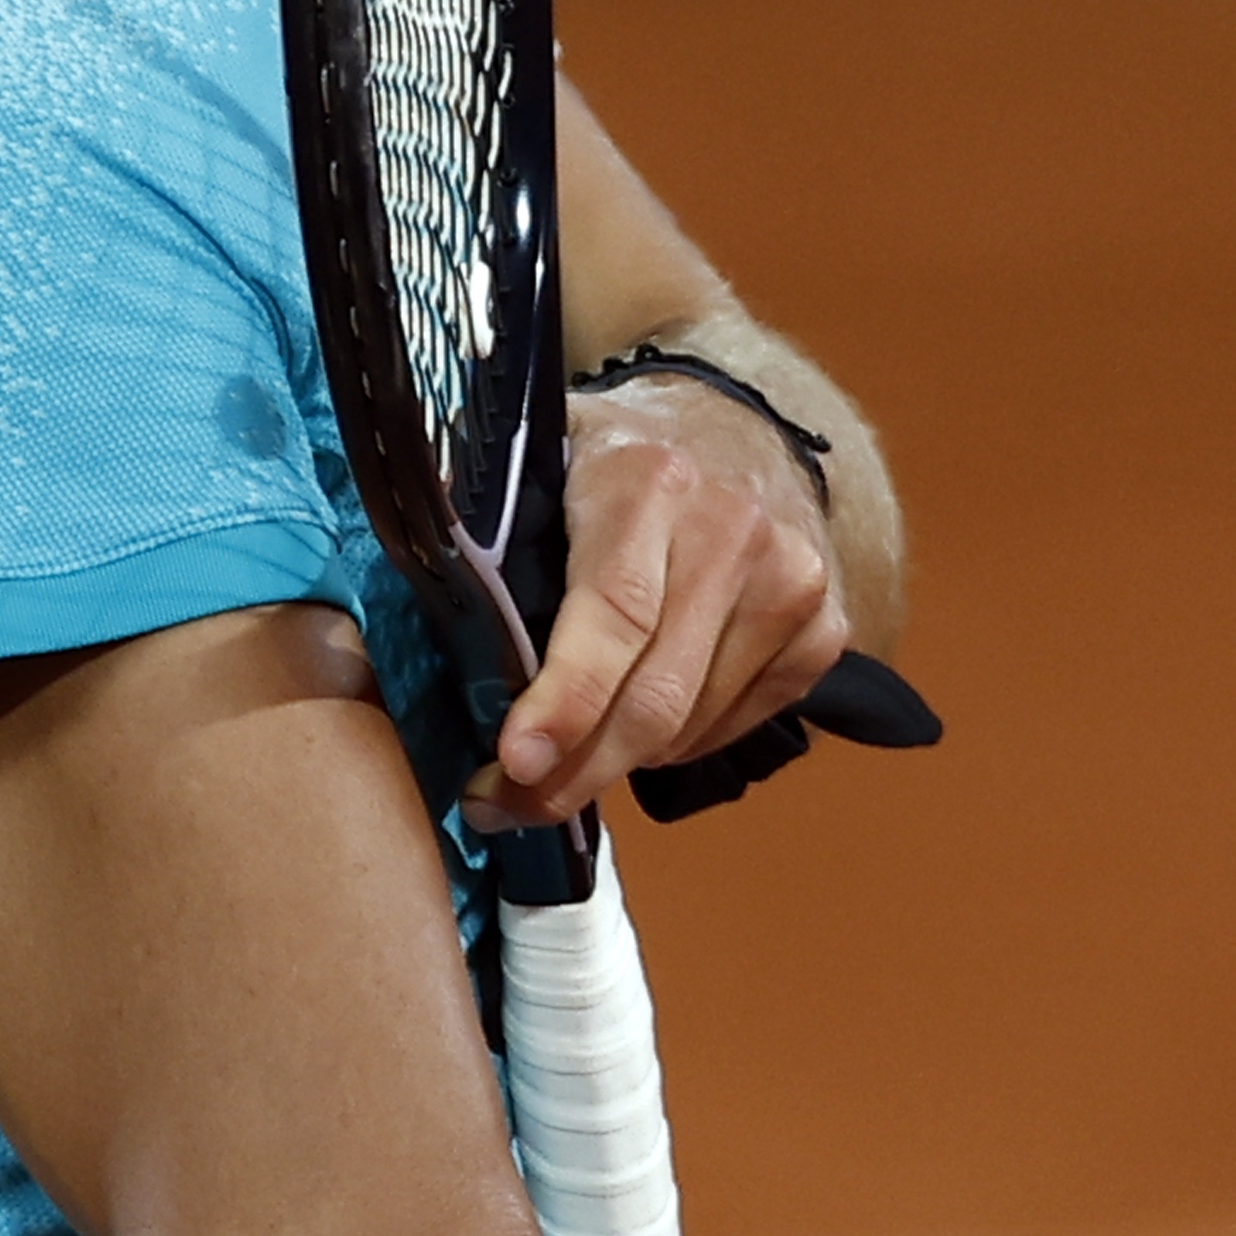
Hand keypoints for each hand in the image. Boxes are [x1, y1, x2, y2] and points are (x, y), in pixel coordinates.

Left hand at [475, 378, 843, 826]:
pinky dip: (673, 747)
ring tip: (553, 771)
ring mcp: (792, 584)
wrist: (738, 429)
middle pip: (654, 694)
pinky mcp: (825, 630)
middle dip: (574, 771)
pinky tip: (630, 733)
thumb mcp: (542, 449)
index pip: (611, 614)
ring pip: (690, 725)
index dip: (565, 700)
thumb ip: (485, 508)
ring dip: (615, 765)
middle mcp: (734, 532)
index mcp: (650, 481)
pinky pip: (733, 726)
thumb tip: (410, 555)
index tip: (515, 763)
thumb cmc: (615, 456)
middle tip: (505, 806)